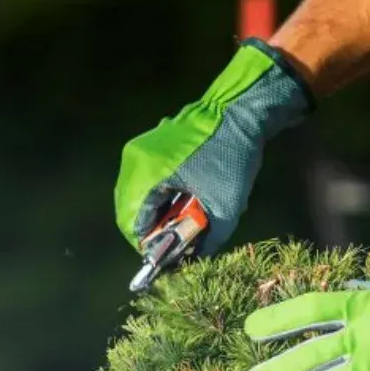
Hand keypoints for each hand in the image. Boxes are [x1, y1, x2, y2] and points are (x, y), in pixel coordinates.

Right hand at [114, 40, 310, 258]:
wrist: (241, 111)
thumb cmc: (232, 158)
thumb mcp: (226, 207)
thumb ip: (209, 240)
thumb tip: (195, 259)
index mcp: (147, 175)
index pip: (132, 222)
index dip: (147, 244)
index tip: (165, 256)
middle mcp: (135, 161)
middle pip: (128, 208)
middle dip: (148, 229)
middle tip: (171, 240)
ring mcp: (140, 149)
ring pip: (134, 194)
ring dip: (152, 212)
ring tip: (177, 221)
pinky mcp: (149, 143)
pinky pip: (143, 178)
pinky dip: (155, 194)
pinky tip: (177, 199)